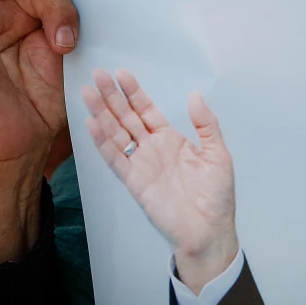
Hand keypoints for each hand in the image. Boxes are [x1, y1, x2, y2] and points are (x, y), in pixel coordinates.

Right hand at [83, 69, 237, 291]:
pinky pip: (115, 158)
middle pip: (127, 117)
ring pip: (116, 133)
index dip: (134, 92)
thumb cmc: (216, 196)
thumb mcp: (218, 153)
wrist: (208, 230)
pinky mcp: (134, 181)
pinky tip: (92, 123)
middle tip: (97, 75)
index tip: (121, 74)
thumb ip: (206, 124)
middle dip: (112, 96)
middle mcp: (152, 149)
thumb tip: (195, 95)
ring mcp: (141, 164)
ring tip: (88, 92)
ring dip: (102, 113)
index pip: (147, 110)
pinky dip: (102, 141)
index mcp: (171, 139)